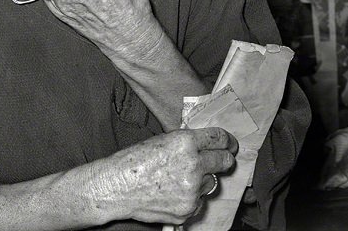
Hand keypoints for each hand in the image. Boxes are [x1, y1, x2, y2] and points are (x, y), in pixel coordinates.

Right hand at [107, 128, 237, 225]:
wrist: (117, 187)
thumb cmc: (134, 161)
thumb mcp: (163, 140)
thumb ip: (187, 142)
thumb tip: (207, 145)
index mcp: (185, 142)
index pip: (219, 139)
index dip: (227, 141)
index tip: (230, 144)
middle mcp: (192, 165)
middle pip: (223, 161)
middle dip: (224, 160)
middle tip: (220, 160)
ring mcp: (192, 189)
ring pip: (211, 183)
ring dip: (202, 180)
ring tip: (180, 179)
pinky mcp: (188, 208)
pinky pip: (199, 200)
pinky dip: (191, 197)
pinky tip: (173, 192)